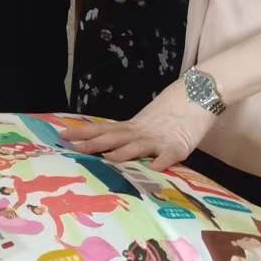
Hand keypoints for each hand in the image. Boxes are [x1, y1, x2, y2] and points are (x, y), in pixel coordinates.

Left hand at [61, 79, 214, 168]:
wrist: (198, 93)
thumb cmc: (172, 111)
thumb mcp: (146, 122)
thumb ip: (131, 135)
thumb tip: (110, 146)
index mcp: (133, 127)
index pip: (103, 130)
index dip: (83, 132)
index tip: (62, 134)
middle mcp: (141, 132)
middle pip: (114, 137)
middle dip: (93, 144)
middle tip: (73, 147)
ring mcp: (159, 139)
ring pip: (138, 146)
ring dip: (123, 153)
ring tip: (107, 158)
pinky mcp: (179, 146)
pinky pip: (169, 155)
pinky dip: (162, 161)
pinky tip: (155, 168)